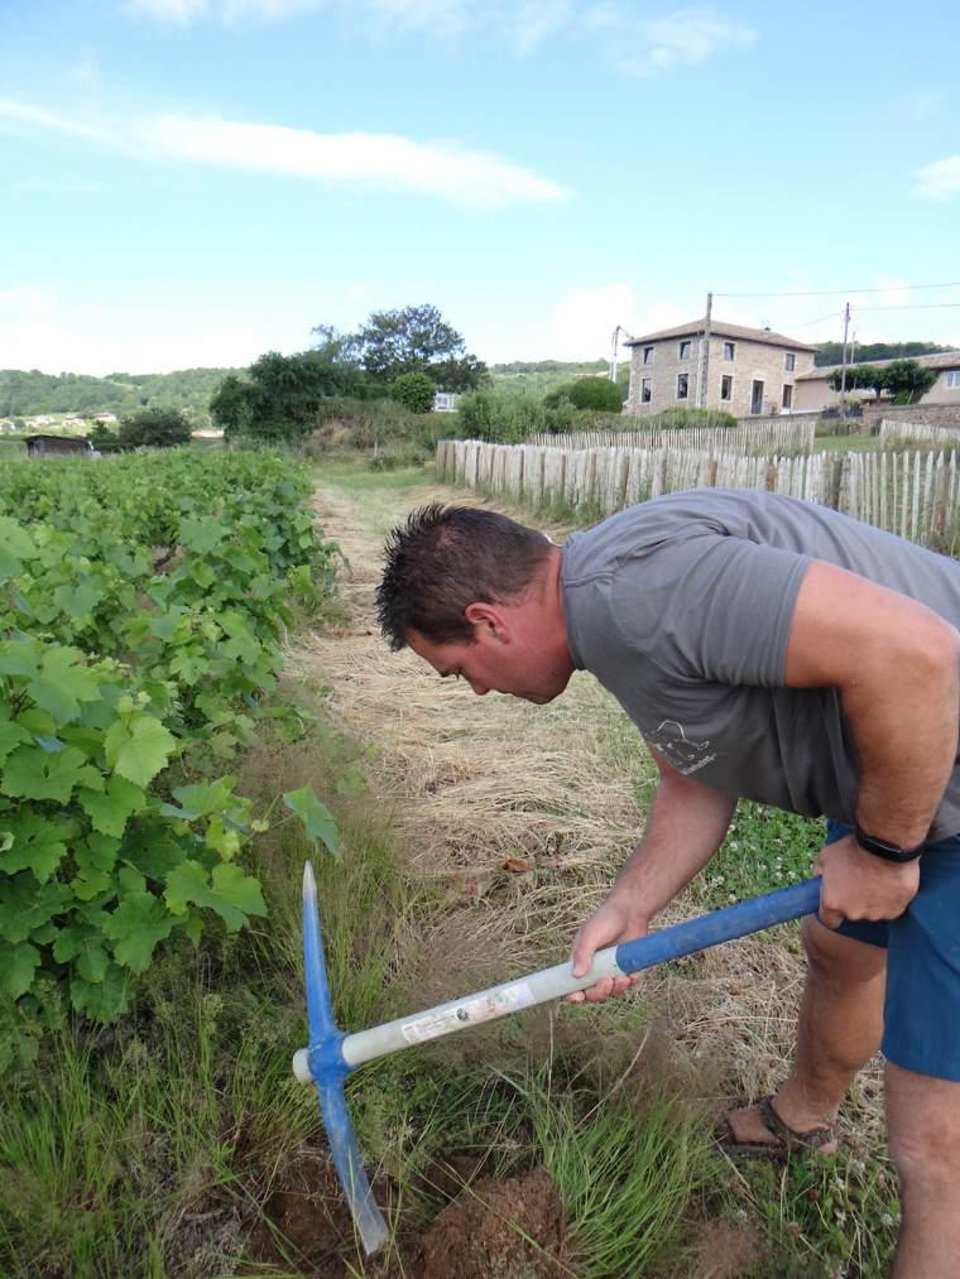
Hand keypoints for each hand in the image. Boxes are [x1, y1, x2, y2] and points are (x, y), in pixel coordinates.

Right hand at [566, 889, 648, 1004]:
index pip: (571, 984)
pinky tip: (632, 976)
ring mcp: (610, 970)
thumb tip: (576, 975)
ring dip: (615, 989)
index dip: (573, 995)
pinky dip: (629, 984)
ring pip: (609, 992)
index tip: (578, 997)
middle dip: (598, 992)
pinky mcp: (626, 970)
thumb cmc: (606, 919)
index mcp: (579, 961)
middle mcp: (593, 969)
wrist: (631, 911)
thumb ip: (583, 954)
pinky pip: (626, 985)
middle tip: (607, 982)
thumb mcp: (590, 934)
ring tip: (623, 978)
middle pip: (591, 993)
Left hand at [813, 834, 919, 928]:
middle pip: (851, 913)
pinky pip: (890, 908)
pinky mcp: (895, 911)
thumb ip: (820, 870)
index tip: (837, 900)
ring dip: (872, 900)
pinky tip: (890, 883)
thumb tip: (820, 876)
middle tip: (858, 882)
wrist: (886, 846)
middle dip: (853, 901)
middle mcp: (853, 913)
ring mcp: (875, 914)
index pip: (828, 920)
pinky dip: (890, 899)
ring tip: (876, 880)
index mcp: (832, 903)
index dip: (831, 911)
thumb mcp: (826, 855)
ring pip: (872, 911)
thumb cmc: (853, 849)